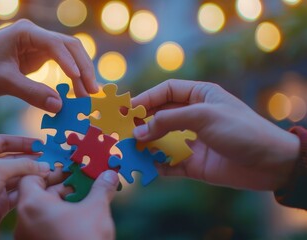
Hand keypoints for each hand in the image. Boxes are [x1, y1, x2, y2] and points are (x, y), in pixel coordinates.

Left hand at [0, 19, 97, 111]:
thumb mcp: (3, 82)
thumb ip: (31, 93)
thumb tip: (59, 106)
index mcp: (25, 33)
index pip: (56, 44)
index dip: (70, 63)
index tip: (80, 82)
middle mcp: (34, 36)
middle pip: (69, 47)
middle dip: (82, 68)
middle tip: (92, 91)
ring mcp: (37, 46)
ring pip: (68, 56)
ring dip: (79, 74)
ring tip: (87, 95)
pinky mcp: (36, 58)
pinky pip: (60, 66)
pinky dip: (69, 78)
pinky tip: (75, 91)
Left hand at [0, 135, 49, 239]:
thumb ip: (23, 164)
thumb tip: (44, 166)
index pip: (3, 141)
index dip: (22, 141)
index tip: (41, 144)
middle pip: (13, 159)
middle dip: (32, 159)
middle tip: (51, 158)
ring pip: (18, 176)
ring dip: (34, 174)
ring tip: (52, 172)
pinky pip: (18, 192)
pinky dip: (30, 189)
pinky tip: (43, 186)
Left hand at [14, 170, 118, 239]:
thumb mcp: (96, 210)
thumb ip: (101, 189)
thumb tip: (110, 174)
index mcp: (32, 205)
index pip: (30, 177)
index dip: (49, 171)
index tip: (67, 170)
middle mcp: (23, 220)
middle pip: (36, 193)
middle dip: (59, 186)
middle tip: (79, 183)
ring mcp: (27, 237)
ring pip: (40, 211)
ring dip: (59, 202)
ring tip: (81, 200)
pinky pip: (41, 226)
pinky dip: (56, 219)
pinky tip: (76, 218)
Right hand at [132, 79, 299, 190]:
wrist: (270, 164)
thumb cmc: (241, 130)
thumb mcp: (203, 116)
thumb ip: (168, 121)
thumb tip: (138, 131)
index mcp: (200, 96)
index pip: (167, 92)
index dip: (146, 98)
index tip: (127, 108)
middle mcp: (194, 117)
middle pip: (160, 116)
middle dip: (141, 122)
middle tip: (121, 129)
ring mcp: (193, 140)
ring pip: (162, 140)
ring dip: (145, 144)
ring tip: (127, 148)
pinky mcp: (194, 163)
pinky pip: (169, 163)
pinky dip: (156, 165)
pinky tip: (145, 166)